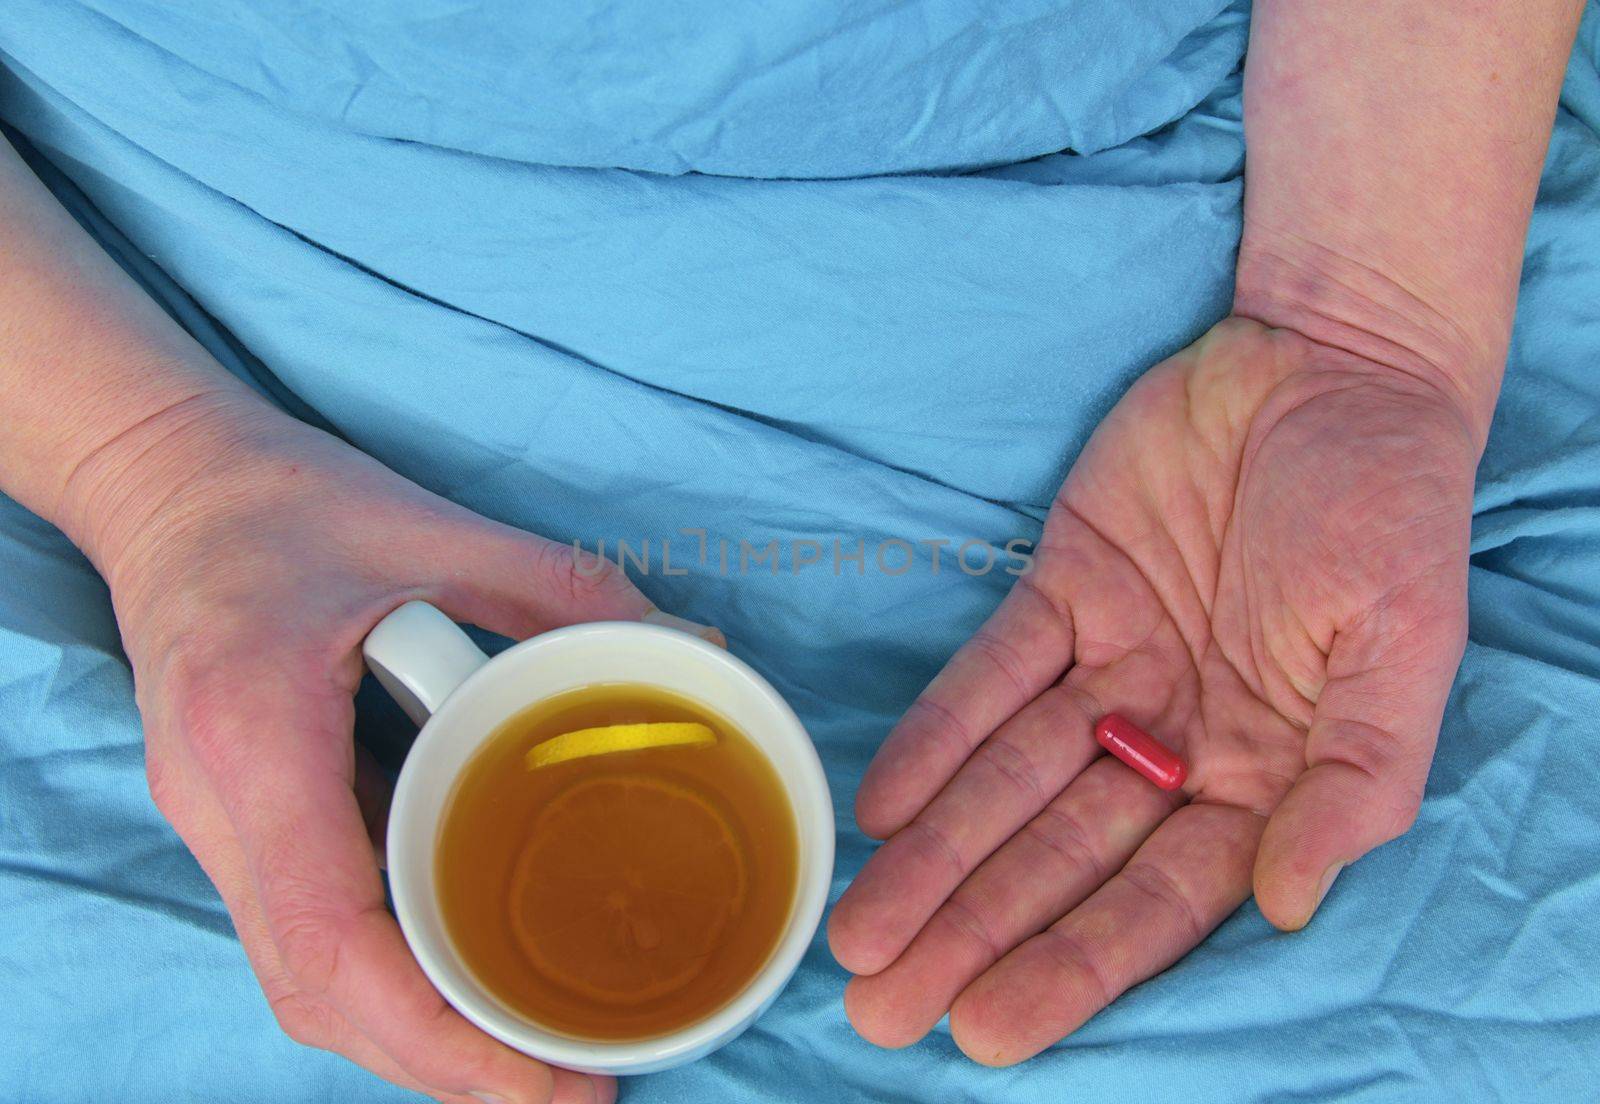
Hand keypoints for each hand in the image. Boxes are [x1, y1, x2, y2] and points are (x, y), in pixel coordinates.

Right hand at [98, 397, 717, 1102]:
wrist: (159, 479)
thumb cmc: (276, 496)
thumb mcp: (428, 526)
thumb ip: (558, 589)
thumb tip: (689, 648)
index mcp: (257, 741)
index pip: (329, 940)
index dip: (436, 1034)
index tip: (541, 1074)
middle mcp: (223, 808)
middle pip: (318, 994)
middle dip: (442, 1066)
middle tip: (572, 1086)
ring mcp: (220, 823)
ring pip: (306, 981)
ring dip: (413, 1040)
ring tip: (531, 1059)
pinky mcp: (242, 817)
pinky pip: (309, 930)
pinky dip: (389, 980)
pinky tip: (467, 977)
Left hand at [828, 318, 1476, 1064]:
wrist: (1335, 369)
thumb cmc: (1391, 513)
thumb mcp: (1403, 650)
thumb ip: (1356, 780)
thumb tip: (1288, 905)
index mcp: (1264, 773)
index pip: (1154, 897)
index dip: (1070, 963)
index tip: (987, 1028)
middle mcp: (1176, 735)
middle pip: (1058, 857)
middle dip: (971, 932)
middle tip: (880, 1006)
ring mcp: (1113, 664)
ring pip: (1008, 781)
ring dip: (934, 856)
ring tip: (861, 930)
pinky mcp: (1064, 589)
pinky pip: (990, 676)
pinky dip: (934, 736)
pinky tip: (882, 806)